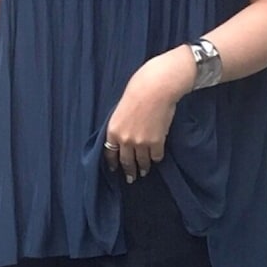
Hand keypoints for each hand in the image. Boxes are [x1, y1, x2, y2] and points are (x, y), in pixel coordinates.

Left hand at [103, 47, 195, 181]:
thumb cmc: (138, 91)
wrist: (155, 88)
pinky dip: (156, 158)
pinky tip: (156, 159)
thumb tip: (124, 135)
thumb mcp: (120, 110)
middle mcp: (124, 140)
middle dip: (129, 171)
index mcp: (113, 131)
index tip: (115, 169)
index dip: (113, 163)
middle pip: (126, 162)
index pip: (110, 153)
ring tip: (144, 172)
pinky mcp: (156, 143)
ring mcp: (141, 143)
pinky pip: (156, 157)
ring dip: (143, 168)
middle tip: (130, 178)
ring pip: (142, 162)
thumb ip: (120, 125)